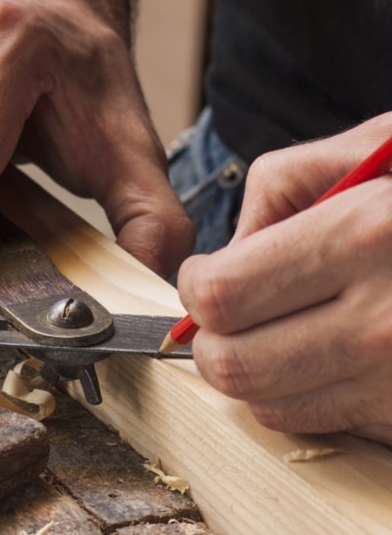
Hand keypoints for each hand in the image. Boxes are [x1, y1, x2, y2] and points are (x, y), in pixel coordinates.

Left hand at [177, 114, 391, 443]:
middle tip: (228, 313)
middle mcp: (387, 319)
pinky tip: (327, 356)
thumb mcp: (379, 146)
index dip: (197, 288)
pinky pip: (324, 423)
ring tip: (280, 331)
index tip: (205, 276)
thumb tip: (227, 249)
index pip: (222, 295)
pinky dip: (304, 395)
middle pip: (233, 365)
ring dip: (255, 371)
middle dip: (213, 338)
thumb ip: (284, 185)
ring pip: (270, 405)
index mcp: (366, 236)